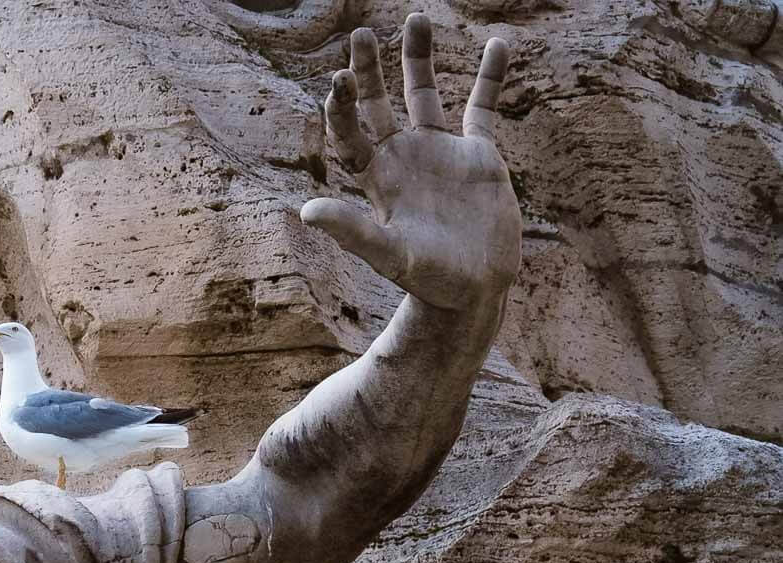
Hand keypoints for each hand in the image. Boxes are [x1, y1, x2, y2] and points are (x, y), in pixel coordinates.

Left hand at [302, 15, 520, 309]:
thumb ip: (351, 230)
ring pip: (426, 94)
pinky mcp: (477, 156)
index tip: (338, 79)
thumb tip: (305, 211)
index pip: (351, 133)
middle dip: (368, 71)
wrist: (473, 292)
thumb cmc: (426, 280)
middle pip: (379, 104)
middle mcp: (403, 158)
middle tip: (359, 33)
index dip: (342, 108)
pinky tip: (499, 44)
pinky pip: (483, 107)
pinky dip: (490, 77)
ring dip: (419, 58)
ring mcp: (440, 153)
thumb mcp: (388, 255)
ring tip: (416, 18)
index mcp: (377, 179)